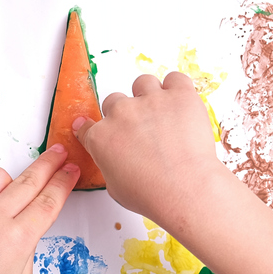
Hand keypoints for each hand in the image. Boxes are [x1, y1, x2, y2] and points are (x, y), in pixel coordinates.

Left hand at [0, 145, 79, 273]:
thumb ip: (28, 245)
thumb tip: (26, 223)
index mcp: (17, 239)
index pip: (49, 200)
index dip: (64, 181)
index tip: (71, 169)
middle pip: (30, 180)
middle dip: (49, 164)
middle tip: (58, 153)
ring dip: (9, 181)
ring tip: (10, 195)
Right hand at [73, 72, 229, 226]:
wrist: (185, 189)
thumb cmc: (152, 194)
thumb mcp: (116, 188)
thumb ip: (110, 165)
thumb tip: (117, 161)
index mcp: (101, 138)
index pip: (88, 126)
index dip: (94, 127)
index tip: (100, 128)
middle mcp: (121, 113)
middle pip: (115, 101)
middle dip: (126, 114)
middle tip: (142, 130)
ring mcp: (150, 100)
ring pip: (143, 83)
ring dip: (149, 95)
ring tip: (162, 113)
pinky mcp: (179, 95)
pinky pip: (174, 78)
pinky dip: (177, 87)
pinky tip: (180, 102)